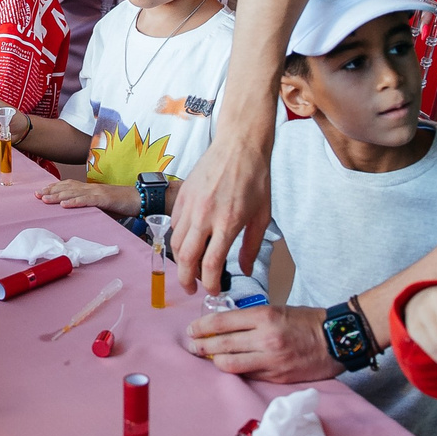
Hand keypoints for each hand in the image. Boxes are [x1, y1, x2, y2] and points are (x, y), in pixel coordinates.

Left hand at [36, 177, 130, 211]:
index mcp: (89, 188)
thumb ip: (88, 206)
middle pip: (66, 188)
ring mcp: (96, 192)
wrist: (138, 199)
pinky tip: (65, 204)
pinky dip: (75, 202)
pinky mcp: (103, 199)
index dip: (53, 188)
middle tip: (36, 195)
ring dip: (58, 196)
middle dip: (50, 191)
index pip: (67, 185)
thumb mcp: (100, 205)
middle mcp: (90, 188)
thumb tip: (76, 213)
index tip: (40, 192)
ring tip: (45, 200)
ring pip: (73, 193)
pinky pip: (87, 200)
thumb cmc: (120, 204)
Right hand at [169, 133, 273, 295]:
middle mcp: (205, 216)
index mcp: (228, 223)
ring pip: (176, 243)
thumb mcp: (262, 215)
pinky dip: (177, 241)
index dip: (210, 284)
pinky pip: (173, 225)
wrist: (239, 144)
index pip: (211, 264)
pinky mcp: (182, 196)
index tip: (214, 291)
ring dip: (180, 262)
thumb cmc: (256, 178)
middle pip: (186, 259)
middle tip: (191, 289)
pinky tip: (187, 246)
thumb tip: (245, 270)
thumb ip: (251, 246)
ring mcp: (190, 205)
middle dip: (186, 280)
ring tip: (189, 270)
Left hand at [186, 303, 340, 381]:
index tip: (192, 330)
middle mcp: (265, 339)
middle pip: (222, 344)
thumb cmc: (306, 322)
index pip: (222, 322)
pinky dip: (236, 372)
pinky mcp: (276, 378)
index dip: (201, 327)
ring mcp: (271, 360)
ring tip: (208, 358)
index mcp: (264, 316)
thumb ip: (251, 319)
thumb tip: (222, 327)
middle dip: (201, 346)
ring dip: (215, 361)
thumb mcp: (277, 310)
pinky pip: (248, 376)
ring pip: (230, 365)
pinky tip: (230, 367)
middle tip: (191, 346)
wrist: (336, 340)